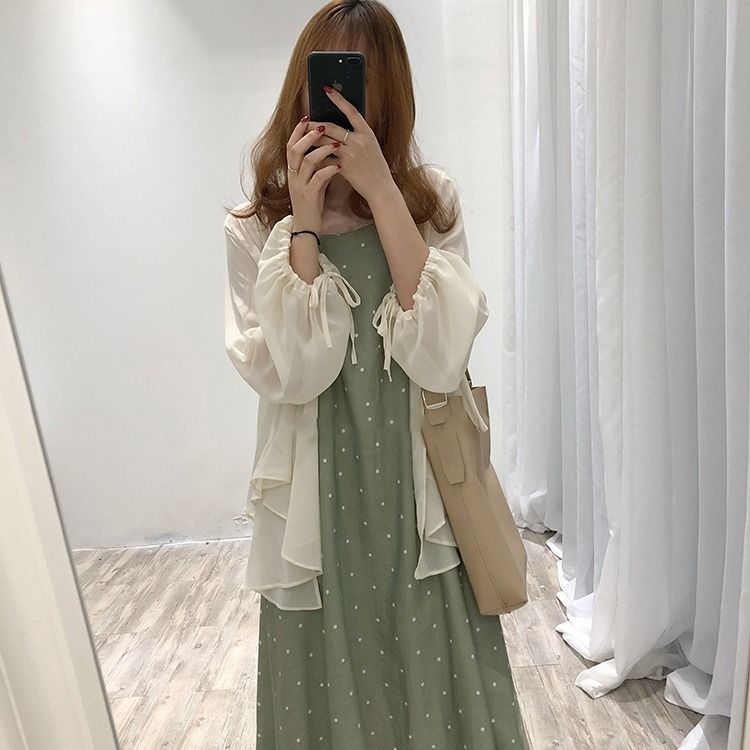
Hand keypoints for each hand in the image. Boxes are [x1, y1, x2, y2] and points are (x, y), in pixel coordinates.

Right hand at [286, 117, 342, 231]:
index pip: (291, 146)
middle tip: (322, 126)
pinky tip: (339, 167)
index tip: (307, 118)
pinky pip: (318, 178)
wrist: (307, 227)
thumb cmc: (311, 204)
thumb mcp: (311, 182)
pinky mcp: (309, 195)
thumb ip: (316, 167)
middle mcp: (294, 176)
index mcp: (293, 171)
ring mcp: (300, 185)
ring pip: (307, 161)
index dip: (297, 131)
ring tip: (336, 144)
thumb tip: (327, 151)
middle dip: (309, 136)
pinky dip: (329, 170)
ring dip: (322, 150)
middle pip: (295, 149)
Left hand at [307, 85, 395, 204]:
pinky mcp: (344, 167)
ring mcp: (351, 154)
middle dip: (315, 124)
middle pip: (331, 127)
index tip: (326, 89)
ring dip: (312, 140)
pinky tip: (308, 157)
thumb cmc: (376, 168)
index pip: (351, 111)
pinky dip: (316, 158)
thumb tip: (340, 129)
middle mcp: (359, 140)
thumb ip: (358, 136)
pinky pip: (325, 159)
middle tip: (304, 121)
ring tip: (302, 138)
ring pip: (325, 142)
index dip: (338, 99)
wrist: (381, 188)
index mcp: (367, 133)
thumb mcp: (372, 147)